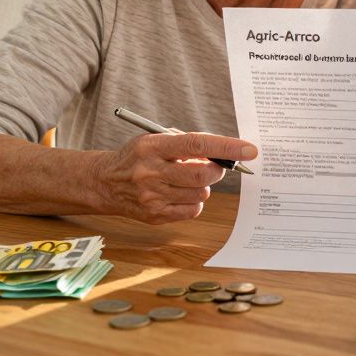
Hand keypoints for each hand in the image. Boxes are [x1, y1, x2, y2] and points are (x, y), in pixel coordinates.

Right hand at [93, 132, 257, 223]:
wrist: (106, 182)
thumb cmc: (139, 157)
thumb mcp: (157, 140)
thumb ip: (187, 145)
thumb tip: (222, 155)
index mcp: (153, 147)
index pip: (196, 144)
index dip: (226, 146)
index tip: (249, 150)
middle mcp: (151, 172)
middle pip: (202, 175)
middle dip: (217, 170)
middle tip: (216, 166)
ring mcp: (152, 196)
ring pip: (201, 195)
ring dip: (204, 186)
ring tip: (187, 179)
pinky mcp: (154, 215)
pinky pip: (192, 211)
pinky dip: (195, 202)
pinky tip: (181, 193)